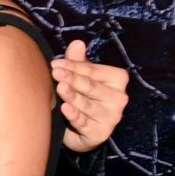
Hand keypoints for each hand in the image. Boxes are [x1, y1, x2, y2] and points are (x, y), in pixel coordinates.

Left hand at [52, 39, 128, 153]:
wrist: (80, 130)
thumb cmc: (83, 96)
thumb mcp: (81, 77)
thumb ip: (78, 61)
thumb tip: (77, 43)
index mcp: (117, 79)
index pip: (93, 71)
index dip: (74, 66)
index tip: (55, 63)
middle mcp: (119, 98)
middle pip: (91, 87)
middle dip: (72, 79)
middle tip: (55, 72)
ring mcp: (112, 117)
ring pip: (87, 105)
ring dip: (73, 96)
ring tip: (60, 87)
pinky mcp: (101, 133)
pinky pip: (84, 123)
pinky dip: (75, 116)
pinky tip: (65, 108)